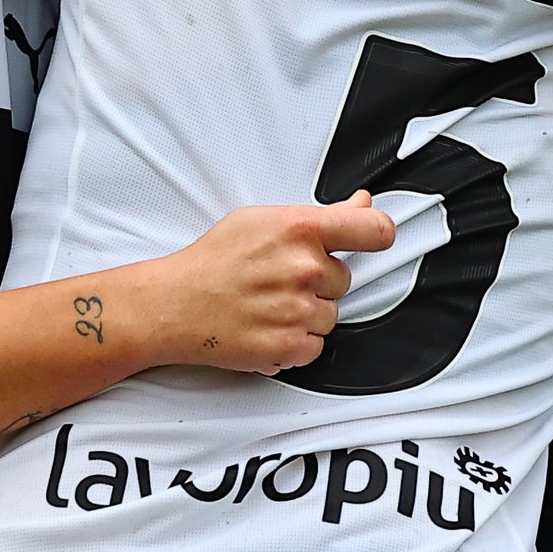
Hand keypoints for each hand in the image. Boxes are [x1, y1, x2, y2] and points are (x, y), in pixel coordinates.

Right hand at [140, 194, 398, 374]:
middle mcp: (304, 269)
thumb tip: (362, 205)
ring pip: (330, 315)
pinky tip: (266, 326)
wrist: (173, 306)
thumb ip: (321, 216)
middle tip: (278, 280)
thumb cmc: (212, 261)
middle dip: (317, 282)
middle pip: (344, 280)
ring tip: (267, 304)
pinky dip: (295, 342)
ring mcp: (298, 310)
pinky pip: (315, 345)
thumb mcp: (262, 220)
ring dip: (306, 314)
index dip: (379, 236)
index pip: (375, 231)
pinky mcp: (289, 346)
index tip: (374, 240)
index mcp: (300, 229)